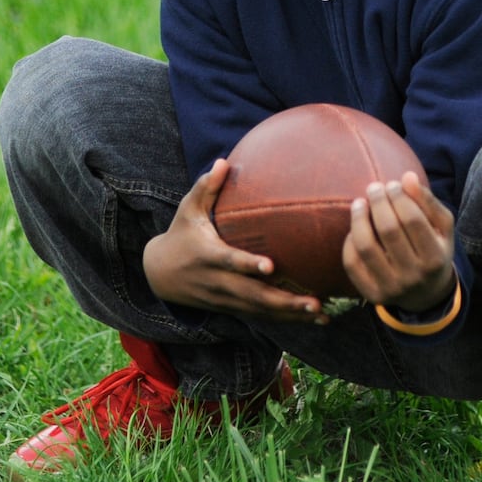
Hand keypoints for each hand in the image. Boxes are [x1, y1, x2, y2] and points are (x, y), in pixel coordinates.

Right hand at [142, 159, 327, 323]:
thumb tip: (223, 161)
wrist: (160, 275)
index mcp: (207, 255)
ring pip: (260, 310)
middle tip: (314, 302)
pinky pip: (261, 316)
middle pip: (252, 295)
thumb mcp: (187, 209)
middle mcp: (218, 281)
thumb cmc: (181, 233)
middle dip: (283, 301)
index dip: (248, 265)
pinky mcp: (232, 307)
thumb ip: (205, 187)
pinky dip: (287, 319)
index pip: (229, 261)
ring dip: (291, 315)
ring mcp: (225, 298)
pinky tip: (314, 319)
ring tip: (322, 314)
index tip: (270, 266)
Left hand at [343, 171, 455, 311]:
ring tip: (359, 202)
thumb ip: (427, 201)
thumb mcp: (442, 227)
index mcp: (435, 258)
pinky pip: (352, 263)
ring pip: (366, 247)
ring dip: (359, 218)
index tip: (392, 184)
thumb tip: (407, 177)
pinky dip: (350, 240)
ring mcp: (391, 288)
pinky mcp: (371, 294)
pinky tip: (355, 227)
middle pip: (388, 230)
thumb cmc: (434, 249)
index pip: (412, 219)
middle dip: (378, 202)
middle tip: (374, 188)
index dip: (399, 196)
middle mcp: (413, 276)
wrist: (426, 294)